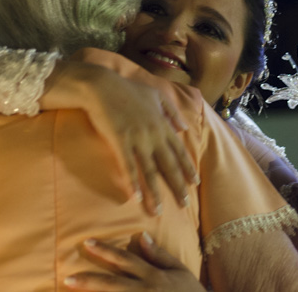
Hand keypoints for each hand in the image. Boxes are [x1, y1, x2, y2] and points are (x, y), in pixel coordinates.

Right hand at [45, 59, 197, 215]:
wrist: (102, 86)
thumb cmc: (128, 90)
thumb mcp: (156, 95)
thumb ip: (171, 112)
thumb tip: (184, 128)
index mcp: (162, 124)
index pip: (179, 150)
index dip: (187, 167)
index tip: (195, 182)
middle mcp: (154, 134)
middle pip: (169, 165)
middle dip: (177, 186)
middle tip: (184, 205)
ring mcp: (137, 139)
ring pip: (150, 171)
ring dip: (155, 193)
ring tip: (159, 211)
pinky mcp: (120, 142)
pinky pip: (128, 167)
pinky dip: (133, 183)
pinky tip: (136, 198)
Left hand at [64, 232, 204, 290]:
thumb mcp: (178, 270)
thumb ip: (158, 254)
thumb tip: (141, 235)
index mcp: (152, 276)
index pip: (125, 260)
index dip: (105, 250)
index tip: (87, 243)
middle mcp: (144, 291)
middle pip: (112, 285)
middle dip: (88, 281)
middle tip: (68, 278)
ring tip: (72, 291)